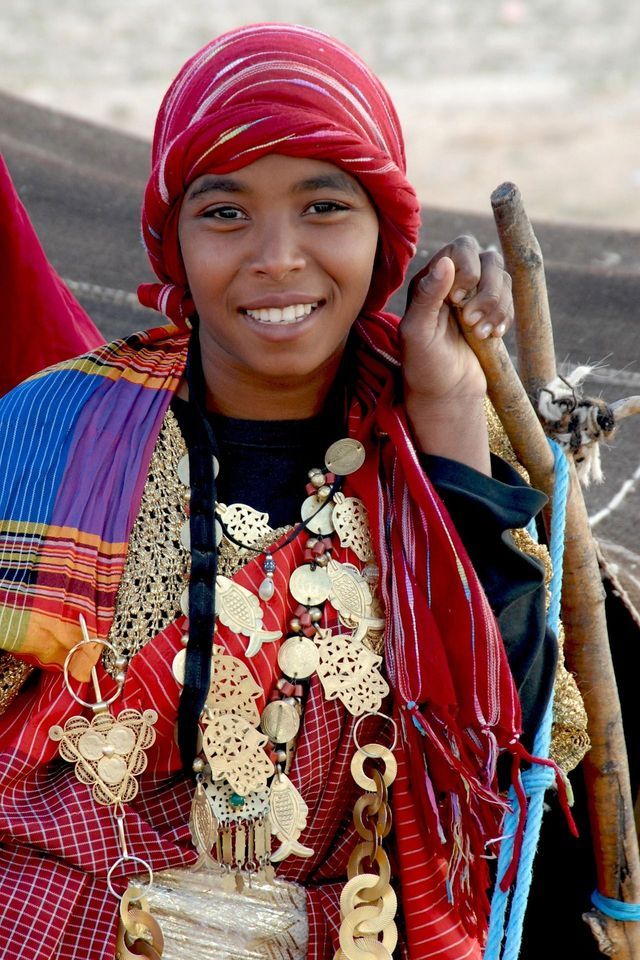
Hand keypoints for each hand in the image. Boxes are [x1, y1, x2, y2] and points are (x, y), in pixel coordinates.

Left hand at [399, 235, 512, 469]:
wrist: (446, 394)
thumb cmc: (424, 366)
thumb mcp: (417, 333)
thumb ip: (427, 296)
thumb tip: (446, 261)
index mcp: (430, 280)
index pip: (461, 248)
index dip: (467, 269)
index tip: (456, 301)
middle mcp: (454, 281)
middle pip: (488, 257)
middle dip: (487, 289)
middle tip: (470, 320)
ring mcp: (476, 295)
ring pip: (503, 277)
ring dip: (497, 306)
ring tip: (480, 334)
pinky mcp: (492, 312)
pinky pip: (511, 299)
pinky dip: (506, 316)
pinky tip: (492, 336)